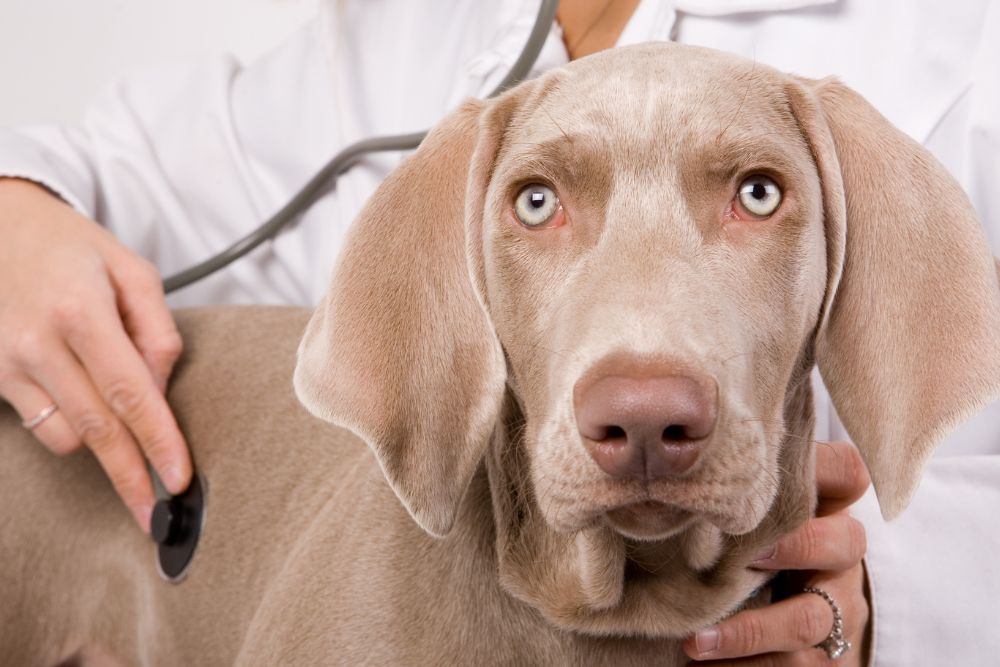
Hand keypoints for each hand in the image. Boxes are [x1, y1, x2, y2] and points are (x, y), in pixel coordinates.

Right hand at [0, 178, 190, 529]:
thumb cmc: (71, 247)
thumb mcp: (131, 271)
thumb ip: (157, 330)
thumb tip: (161, 391)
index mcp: (81, 311)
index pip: (130, 393)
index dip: (157, 442)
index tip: (178, 480)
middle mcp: (38, 342)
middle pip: (97, 429)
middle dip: (131, 477)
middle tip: (156, 515)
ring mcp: (6, 363)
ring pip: (65, 435)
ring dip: (101, 442)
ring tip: (121, 420)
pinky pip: (39, 423)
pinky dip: (70, 424)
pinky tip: (82, 401)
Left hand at [683, 441, 871, 665]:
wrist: (789, 611)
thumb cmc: (755, 548)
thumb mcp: (753, 515)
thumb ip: (737, 491)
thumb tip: (677, 460)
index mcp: (827, 509)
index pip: (848, 472)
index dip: (823, 471)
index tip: (766, 491)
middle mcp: (842, 557)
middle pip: (844, 542)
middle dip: (794, 547)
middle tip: (744, 557)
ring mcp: (840, 608)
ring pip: (809, 618)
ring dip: (749, 632)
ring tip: (695, 640)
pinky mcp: (830, 657)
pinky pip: (796, 666)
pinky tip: (702, 665)